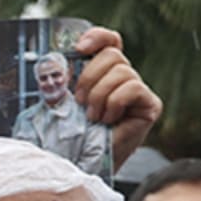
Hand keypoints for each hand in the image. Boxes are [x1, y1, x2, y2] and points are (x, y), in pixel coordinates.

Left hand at [70, 27, 162, 169]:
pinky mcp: (150, 105)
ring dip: (99, 95)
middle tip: (80, 101)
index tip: (79, 48)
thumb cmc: (70, 136)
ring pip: (121, 71)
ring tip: (92, 117)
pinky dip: (114, 103)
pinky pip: (132, 88)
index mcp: (103, 72)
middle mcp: (124, 77)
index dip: (98, 37)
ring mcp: (139, 91)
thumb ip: (59, 81)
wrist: (82, 164)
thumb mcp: (60, 102)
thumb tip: (51, 62)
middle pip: (113, 54)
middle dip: (89, 77)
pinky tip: (108, 120)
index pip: (109, 41)